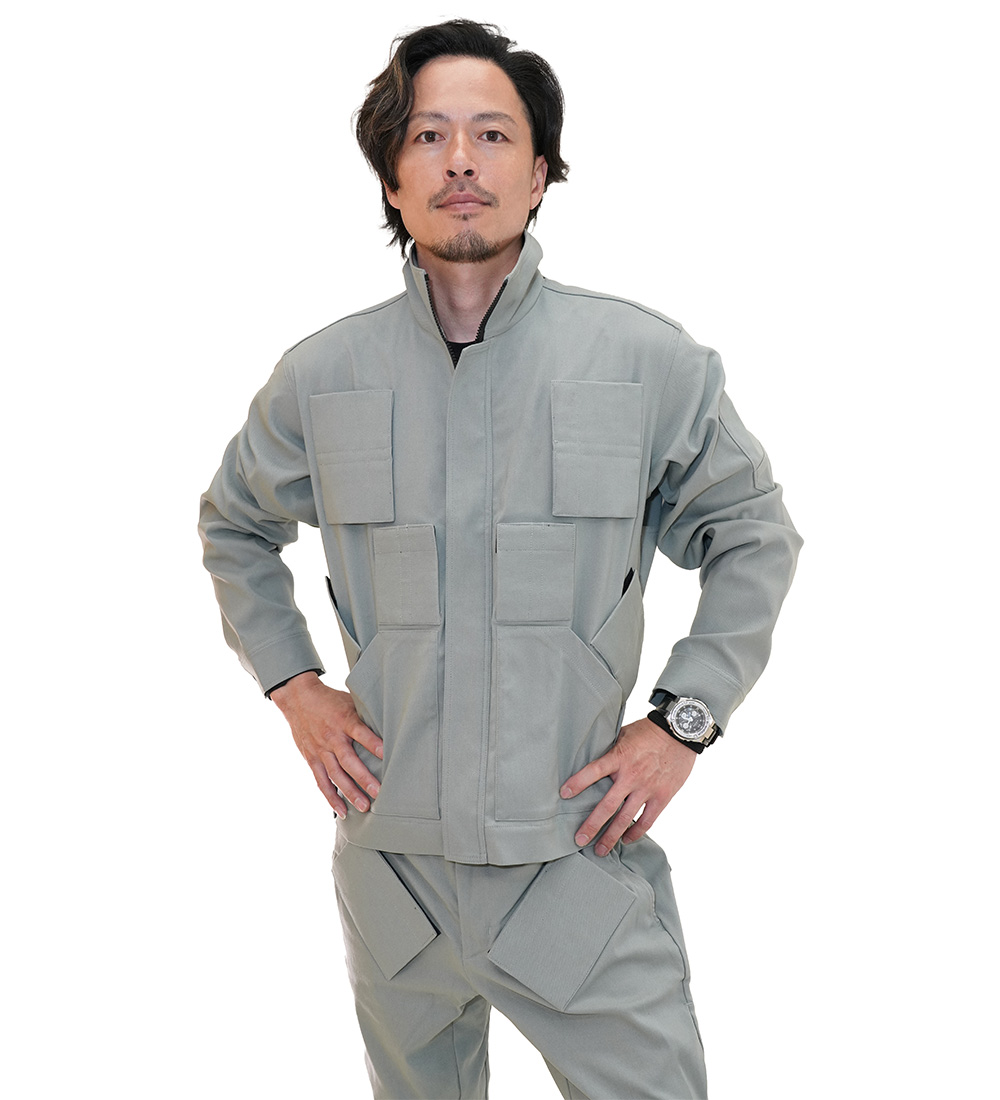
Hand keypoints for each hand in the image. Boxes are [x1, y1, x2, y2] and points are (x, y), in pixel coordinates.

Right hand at [270, 672, 383, 817]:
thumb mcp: (349, 700)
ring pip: (336, 775)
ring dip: (350, 792)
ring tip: (364, 807)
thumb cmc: (330, 700)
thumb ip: (365, 715)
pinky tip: (342, 810)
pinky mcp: (312, 759)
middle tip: (378, 792)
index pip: (360, 732)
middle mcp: (332, 737)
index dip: (372, 743)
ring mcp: (320, 750)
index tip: (385, 754)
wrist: (298, 698)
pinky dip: (331, 797)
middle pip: (348, 761)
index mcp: (344, 720)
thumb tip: (391, 722)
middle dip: (363, 778)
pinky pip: (321, 781)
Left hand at [559, 716, 695, 854]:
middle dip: (591, 825)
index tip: (564, 794)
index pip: (593, 771)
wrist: (680, 732)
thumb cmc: (649, 731)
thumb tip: (592, 758)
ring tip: (600, 850)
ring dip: (611, 837)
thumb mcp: (624, 734)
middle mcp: (631, 776)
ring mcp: (647, 788)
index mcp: (619, 757)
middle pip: (607, 806)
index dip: (577, 783)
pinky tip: (626, 839)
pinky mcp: (662, 796)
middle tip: (579, 840)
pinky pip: (647, 820)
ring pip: (625, 818)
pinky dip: (636, 832)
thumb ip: (611, 750)